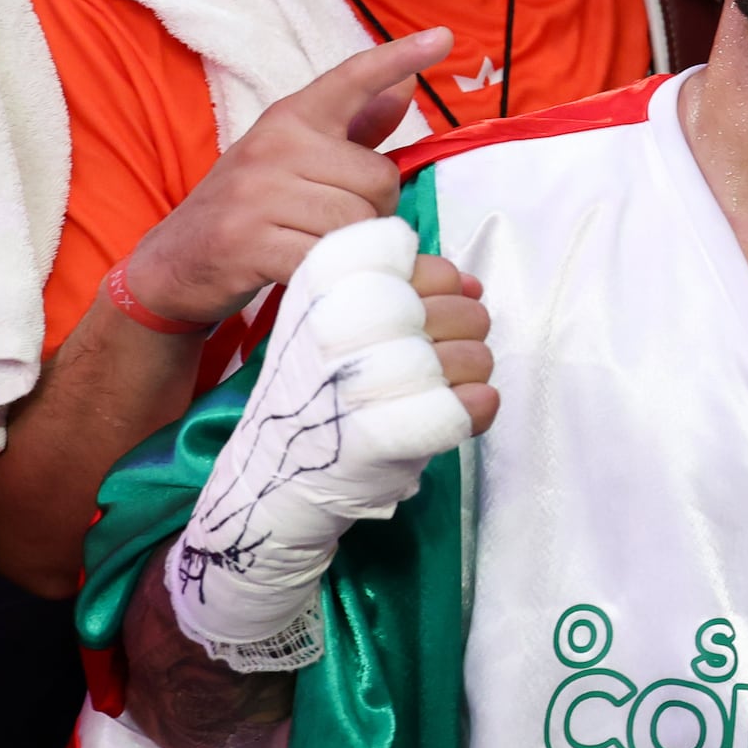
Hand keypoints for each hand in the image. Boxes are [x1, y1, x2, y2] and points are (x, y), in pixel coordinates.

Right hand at [126, 29, 449, 325]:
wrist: (173, 264)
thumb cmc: (251, 207)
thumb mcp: (296, 159)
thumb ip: (354, 128)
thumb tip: (406, 86)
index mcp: (290, 118)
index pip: (351, 79)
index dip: (398, 58)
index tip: (442, 38)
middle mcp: (274, 145)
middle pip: (378, 179)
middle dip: (375, 212)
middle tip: (336, 225)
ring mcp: (257, 194)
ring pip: (358, 222)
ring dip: (356, 248)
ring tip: (323, 249)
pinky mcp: (247, 243)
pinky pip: (326, 258)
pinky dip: (335, 275)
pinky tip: (316, 275)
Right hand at [170, 217, 485, 660]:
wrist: (271, 482)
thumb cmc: (316, 396)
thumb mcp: (335, 320)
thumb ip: (401, 290)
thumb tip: (472, 281)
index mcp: (327, 286)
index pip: (429, 265)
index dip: (442, 290)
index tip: (418, 318)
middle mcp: (342, 325)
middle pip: (461, 307)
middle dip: (467, 333)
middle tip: (439, 360)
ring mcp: (363, 379)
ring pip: (474, 355)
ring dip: (473, 374)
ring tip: (440, 390)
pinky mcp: (387, 433)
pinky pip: (472, 406)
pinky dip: (476, 411)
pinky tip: (452, 415)